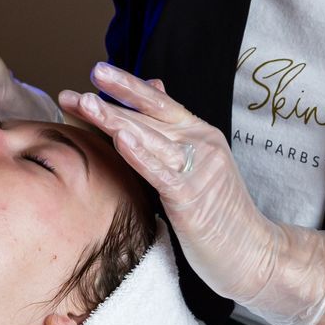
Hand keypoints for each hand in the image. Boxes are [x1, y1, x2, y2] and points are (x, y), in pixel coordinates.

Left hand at [58, 62, 324, 324]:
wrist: (255, 253)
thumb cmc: (219, 213)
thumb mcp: (197, 164)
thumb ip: (171, 129)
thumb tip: (153, 87)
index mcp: (200, 134)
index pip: (159, 102)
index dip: (127, 85)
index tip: (96, 70)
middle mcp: (201, 144)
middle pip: (148, 116)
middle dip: (107, 102)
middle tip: (70, 92)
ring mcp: (199, 169)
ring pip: (150, 137)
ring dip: (114, 119)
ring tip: (84, 103)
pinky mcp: (193, 198)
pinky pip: (161, 172)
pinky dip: (139, 153)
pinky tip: (119, 139)